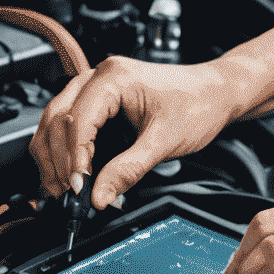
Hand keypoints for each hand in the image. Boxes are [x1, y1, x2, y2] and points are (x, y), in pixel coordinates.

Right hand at [29, 13, 273, 208]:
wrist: (219, 92)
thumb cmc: (199, 103)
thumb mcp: (165, 142)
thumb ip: (129, 170)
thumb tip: (98, 197)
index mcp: (114, 77)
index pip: (75, 122)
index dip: (72, 160)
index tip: (76, 189)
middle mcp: (99, 76)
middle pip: (56, 121)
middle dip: (57, 162)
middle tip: (66, 196)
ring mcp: (97, 86)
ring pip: (55, 123)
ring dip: (55, 158)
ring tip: (66, 191)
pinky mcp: (100, 101)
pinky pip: (69, 125)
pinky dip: (66, 151)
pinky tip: (74, 174)